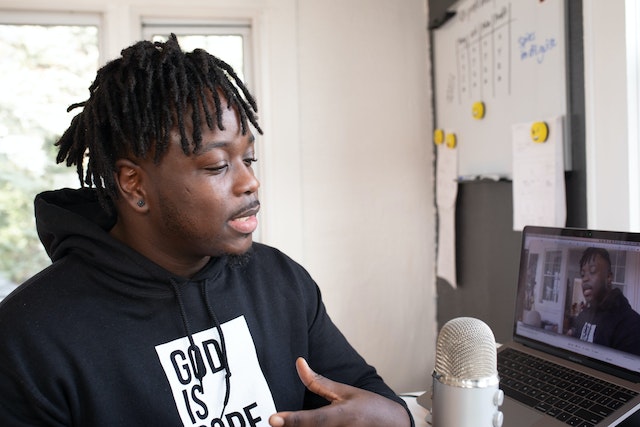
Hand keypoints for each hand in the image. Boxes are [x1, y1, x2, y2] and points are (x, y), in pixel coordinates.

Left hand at [268, 357, 410, 426]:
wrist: (394, 426)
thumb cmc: (371, 409)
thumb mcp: (346, 392)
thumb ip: (318, 381)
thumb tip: (299, 363)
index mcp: (341, 416)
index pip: (312, 419)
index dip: (292, 420)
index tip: (273, 419)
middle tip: (277, 423)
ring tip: (290, 424)